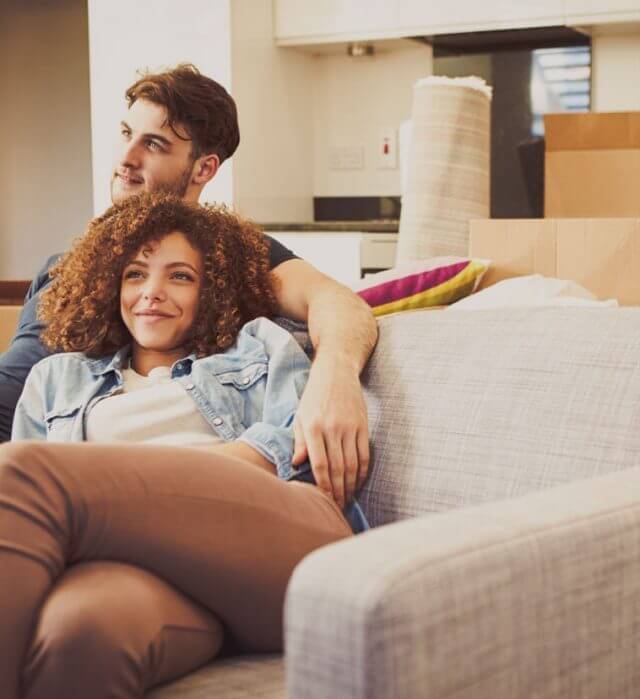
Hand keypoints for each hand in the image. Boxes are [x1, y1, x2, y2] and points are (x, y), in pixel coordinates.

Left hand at [292, 360, 369, 508]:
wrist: (336, 373)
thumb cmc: (314, 397)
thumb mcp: (301, 416)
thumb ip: (299, 441)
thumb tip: (297, 464)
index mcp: (313, 428)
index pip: (320, 465)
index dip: (323, 487)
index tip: (324, 501)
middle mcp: (333, 428)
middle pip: (338, 469)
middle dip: (338, 492)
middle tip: (337, 507)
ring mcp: (350, 427)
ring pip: (352, 465)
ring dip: (350, 486)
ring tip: (347, 499)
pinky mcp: (363, 426)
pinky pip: (364, 455)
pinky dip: (362, 472)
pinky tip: (358, 482)